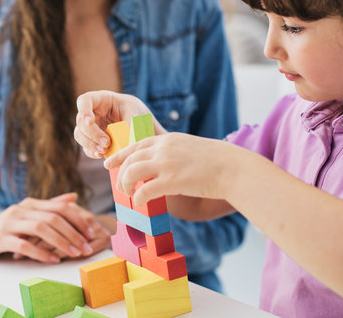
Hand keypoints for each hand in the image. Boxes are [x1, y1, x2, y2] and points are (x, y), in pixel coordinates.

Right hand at [0, 193, 106, 262]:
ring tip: (74, 254)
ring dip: (61, 242)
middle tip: (87, 246)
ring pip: (41, 229)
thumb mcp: (27, 215)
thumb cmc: (3, 228)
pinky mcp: (0, 238)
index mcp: (30, 204)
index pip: (60, 207)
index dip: (78, 218)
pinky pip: (24, 244)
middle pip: (53, 217)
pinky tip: (53, 260)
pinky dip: (41, 253)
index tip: (92, 231)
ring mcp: (10, 223)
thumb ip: (49, 206)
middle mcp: (21, 210)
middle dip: (74, 233)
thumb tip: (73, 198)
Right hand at [74, 90, 165, 158]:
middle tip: (107, 142)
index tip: (90, 121)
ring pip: (80, 135)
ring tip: (104, 150)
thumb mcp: (136, 113)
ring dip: (90, 144)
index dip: (83, 110)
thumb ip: (130, 123)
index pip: (84, 101)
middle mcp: (92, 113)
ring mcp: (91, 127)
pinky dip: (92, 152)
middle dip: (92, 133)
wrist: (141, 125)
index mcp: (100, 100)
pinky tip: (102, 155)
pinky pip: (87, 147)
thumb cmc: (137, 112)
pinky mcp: (93, 141)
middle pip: (80, 121)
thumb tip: (128, 140)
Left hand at [104, 132, 240, 205]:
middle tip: (121, 187)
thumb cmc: (217, 162)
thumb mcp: (189, 148)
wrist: (233, 168)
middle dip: (121, 174)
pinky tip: (140, 202)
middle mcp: (163, 148)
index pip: (135, 145)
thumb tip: (160, 167)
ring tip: (130, 194)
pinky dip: (139, 197)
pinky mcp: (172, 181)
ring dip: (126, 184)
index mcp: (167, 140)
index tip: (109, 163)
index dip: (119, 155)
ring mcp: (166, 164)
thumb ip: (172, 154)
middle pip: (130, 159)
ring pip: (132, 172)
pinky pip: (145, 190)